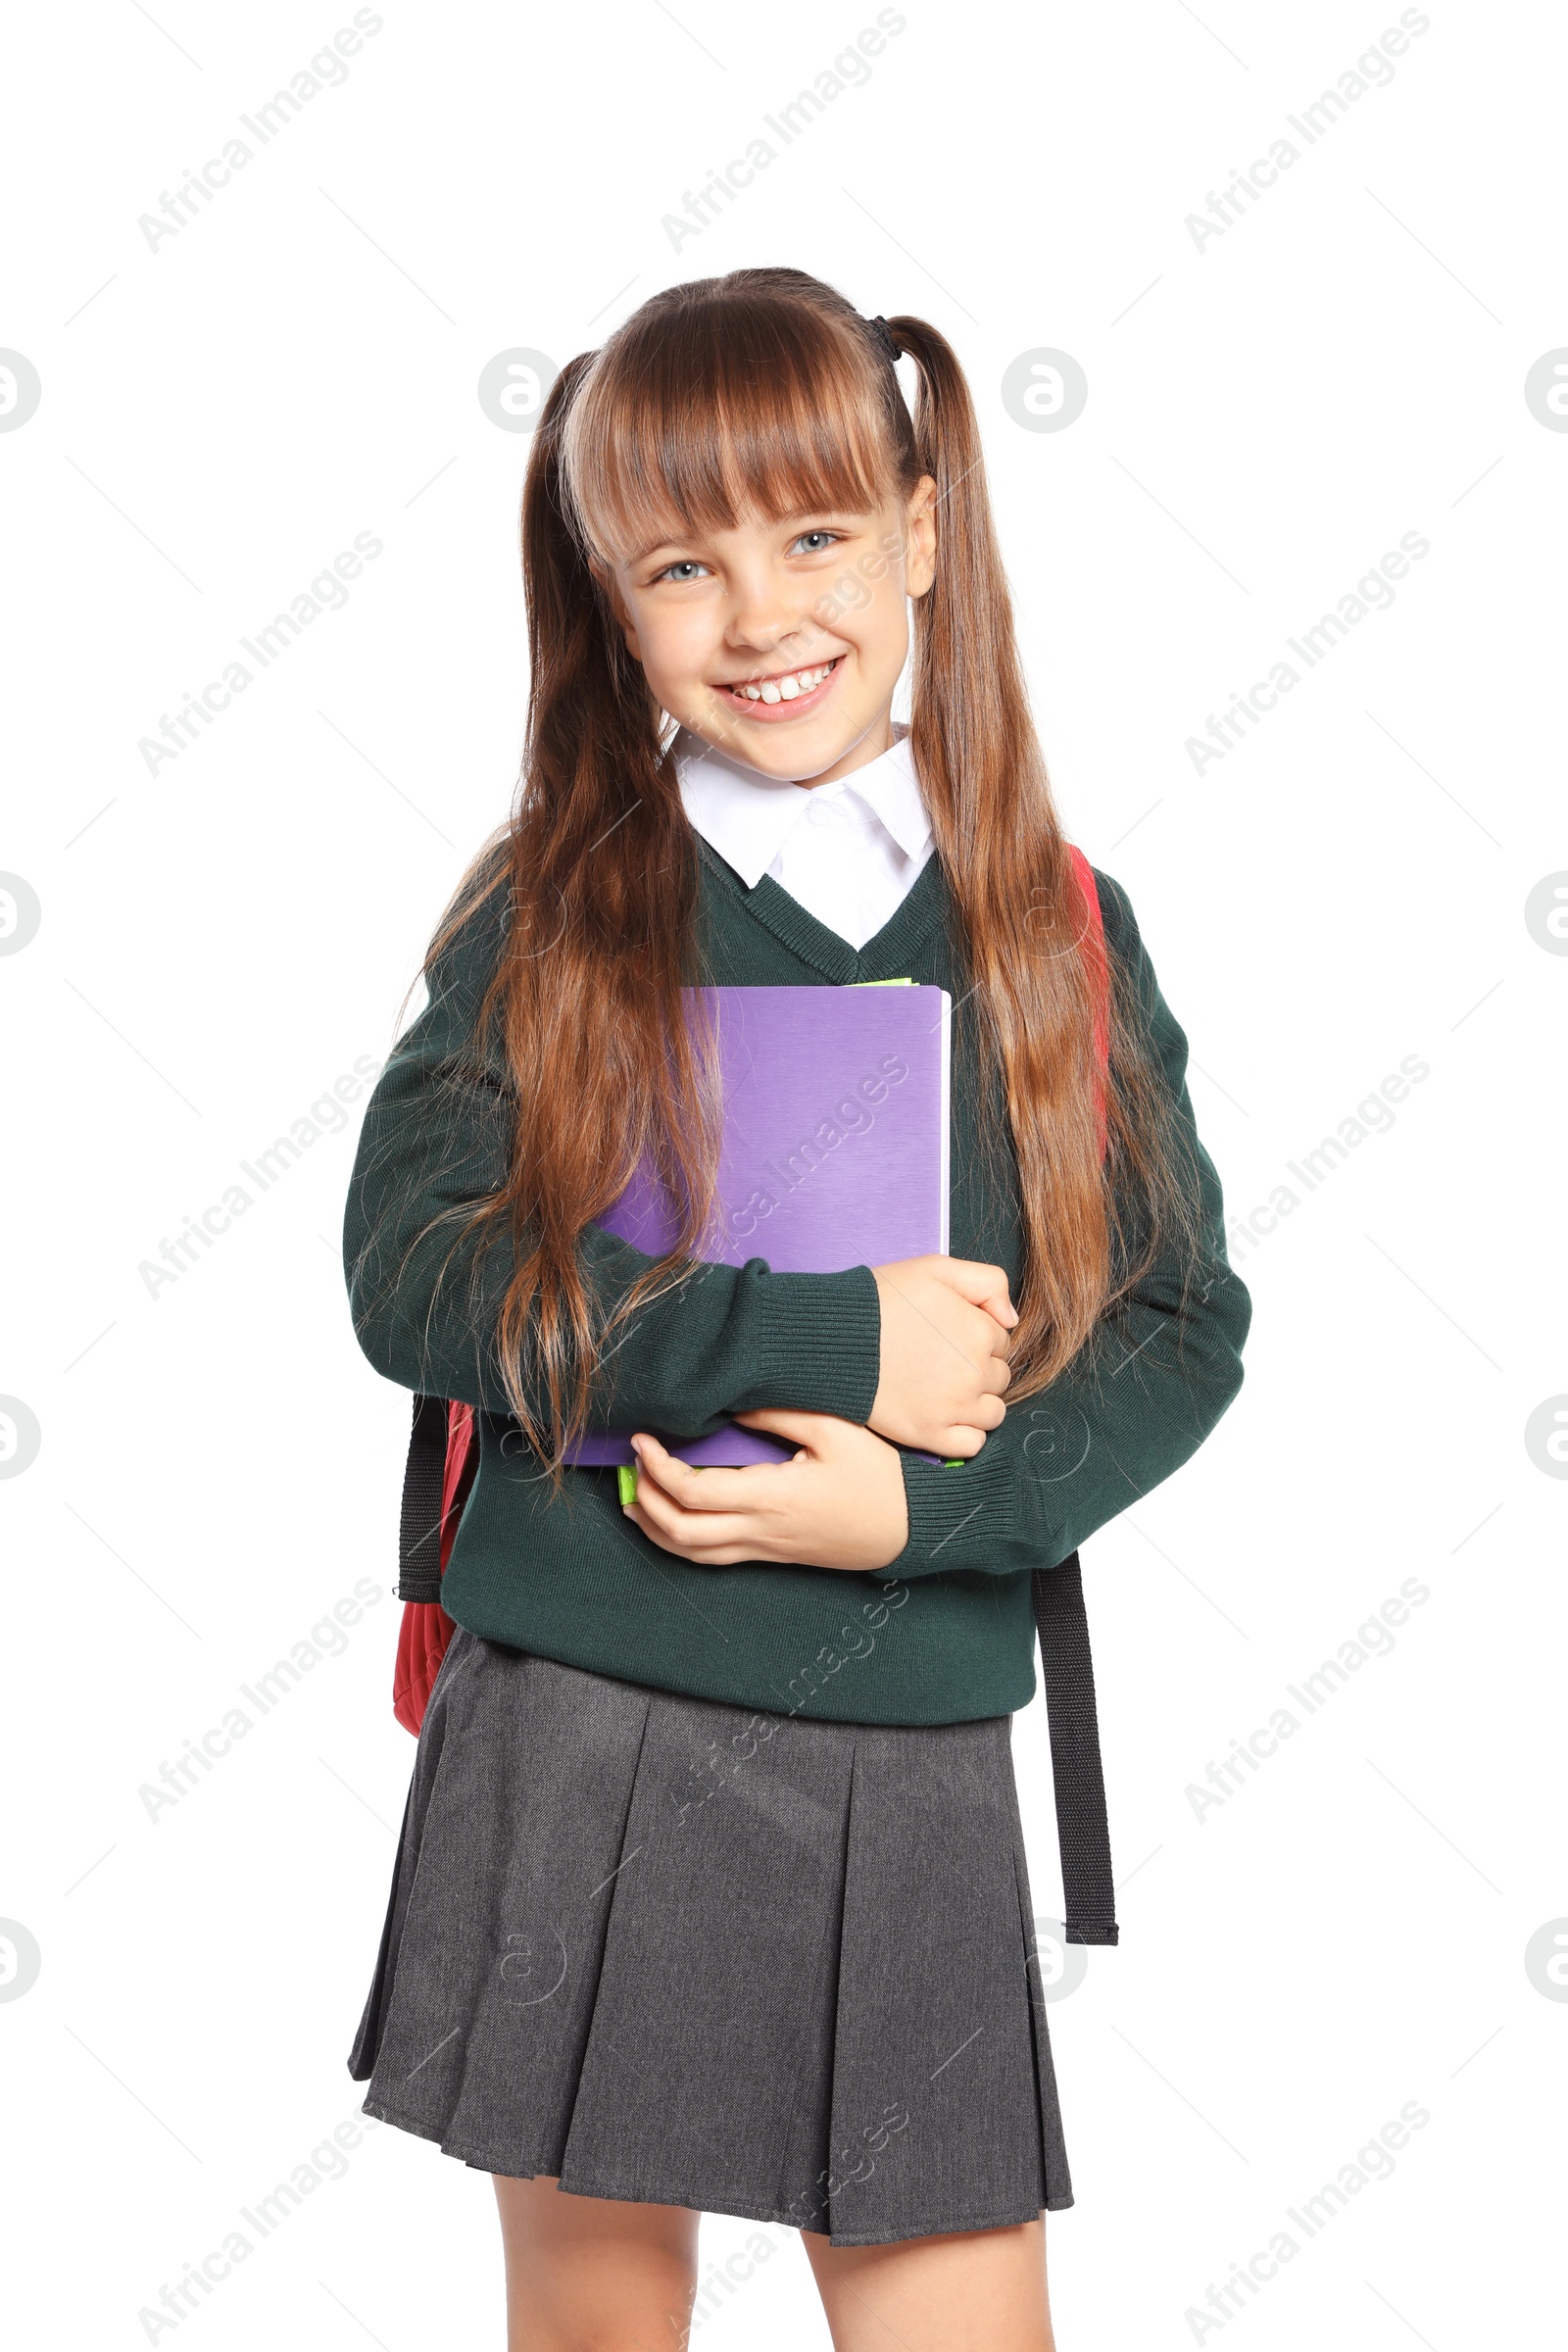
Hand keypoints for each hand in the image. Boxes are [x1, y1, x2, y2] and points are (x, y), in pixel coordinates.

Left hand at [620, 1409, 907, 1571]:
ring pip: (691, 1553)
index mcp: (772, 1498)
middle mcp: (761, 1531)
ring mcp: (765, 1549)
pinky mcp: (771, 1556)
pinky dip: (680, 1542)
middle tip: (633, 1463)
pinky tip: (668, 1523)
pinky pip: (712, 1558)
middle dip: (645, 1498)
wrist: (910, 1528)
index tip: (643, 1440)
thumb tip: (730, 1405)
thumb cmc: (878, 1477)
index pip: (693, 1492)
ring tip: (633, 1497)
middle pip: (680, 1530)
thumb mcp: (835, 1431)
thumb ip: (778, 1415)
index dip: (657, 1468)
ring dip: (654, 1528)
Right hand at [868, 1254, 1016, 1457]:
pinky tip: (945, 1414)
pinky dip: (966, 1432)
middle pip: (1000, 1376)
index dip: (976, 1333)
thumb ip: (987, 1283)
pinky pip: (973, 1444)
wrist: (831, 1338)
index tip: (947, 1332)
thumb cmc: (880, 1300)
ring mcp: (954, 1408)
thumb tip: (1011, 1319)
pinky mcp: (931, 1435)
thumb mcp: (935, 1269)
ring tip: (944, 1387)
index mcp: (980, 1332)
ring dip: (977, 1401)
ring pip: (993, 1412)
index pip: (1001, 1339)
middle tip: (941, 1358)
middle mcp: (974, 1373)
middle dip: (978, 1367)